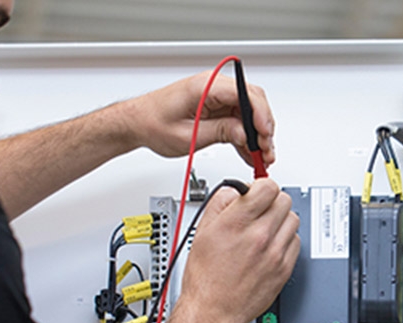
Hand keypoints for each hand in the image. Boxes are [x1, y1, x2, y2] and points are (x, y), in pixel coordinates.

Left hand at [127, 71, 275, 169]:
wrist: (137, 123)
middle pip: (253, 102)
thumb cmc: (152, 123)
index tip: (265, 135)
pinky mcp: (215, 107)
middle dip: (263, 128)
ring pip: (248, 113)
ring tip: (261, 158)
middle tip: (266, 152)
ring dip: (256, 135)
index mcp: (206, 86)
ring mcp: (215, 96)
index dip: (261, 116)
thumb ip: (220, 132)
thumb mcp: (188, 135)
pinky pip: (237, 119)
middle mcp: (213, 86)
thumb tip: (245, 134)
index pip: (246, 94)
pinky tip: (249, 153)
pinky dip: (245, 136)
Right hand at [175, 179, 299, 322]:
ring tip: (265, 229)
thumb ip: (220, 202)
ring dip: (280, 219)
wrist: (213, 311)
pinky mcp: (284, 269)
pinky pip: (296, 242)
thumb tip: (236, 190)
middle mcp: (260, 236)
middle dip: (271, 201)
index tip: (256, 192)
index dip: (261, 185)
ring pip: (293, 219)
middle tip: (260, 209)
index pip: (268, 186)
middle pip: (284, 200)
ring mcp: (275, 254)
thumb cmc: (206, 277)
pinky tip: (270, 245)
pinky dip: (285, 239)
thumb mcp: (202, 231)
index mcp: (238, 223)